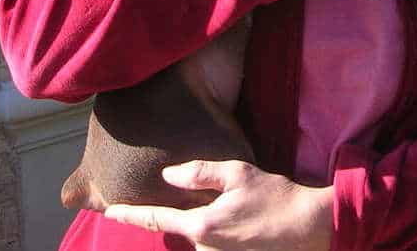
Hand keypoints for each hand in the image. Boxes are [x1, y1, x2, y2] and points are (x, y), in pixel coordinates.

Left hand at [104, 160, 332, 250]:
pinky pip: (213, 243)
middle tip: (218, 196)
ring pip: (200, 234)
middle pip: (182, 226)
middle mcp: (204, 249)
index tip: (110, 211)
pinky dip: (219, 229)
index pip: (156, 220)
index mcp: (201, 226)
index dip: (130, 215)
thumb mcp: (238, 173)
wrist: (305, 227)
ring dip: (208, 220)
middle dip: (190, 211)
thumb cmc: (273, 196)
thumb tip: (169, 175)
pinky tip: (242, 218)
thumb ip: (200, 172)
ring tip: (239, 208)